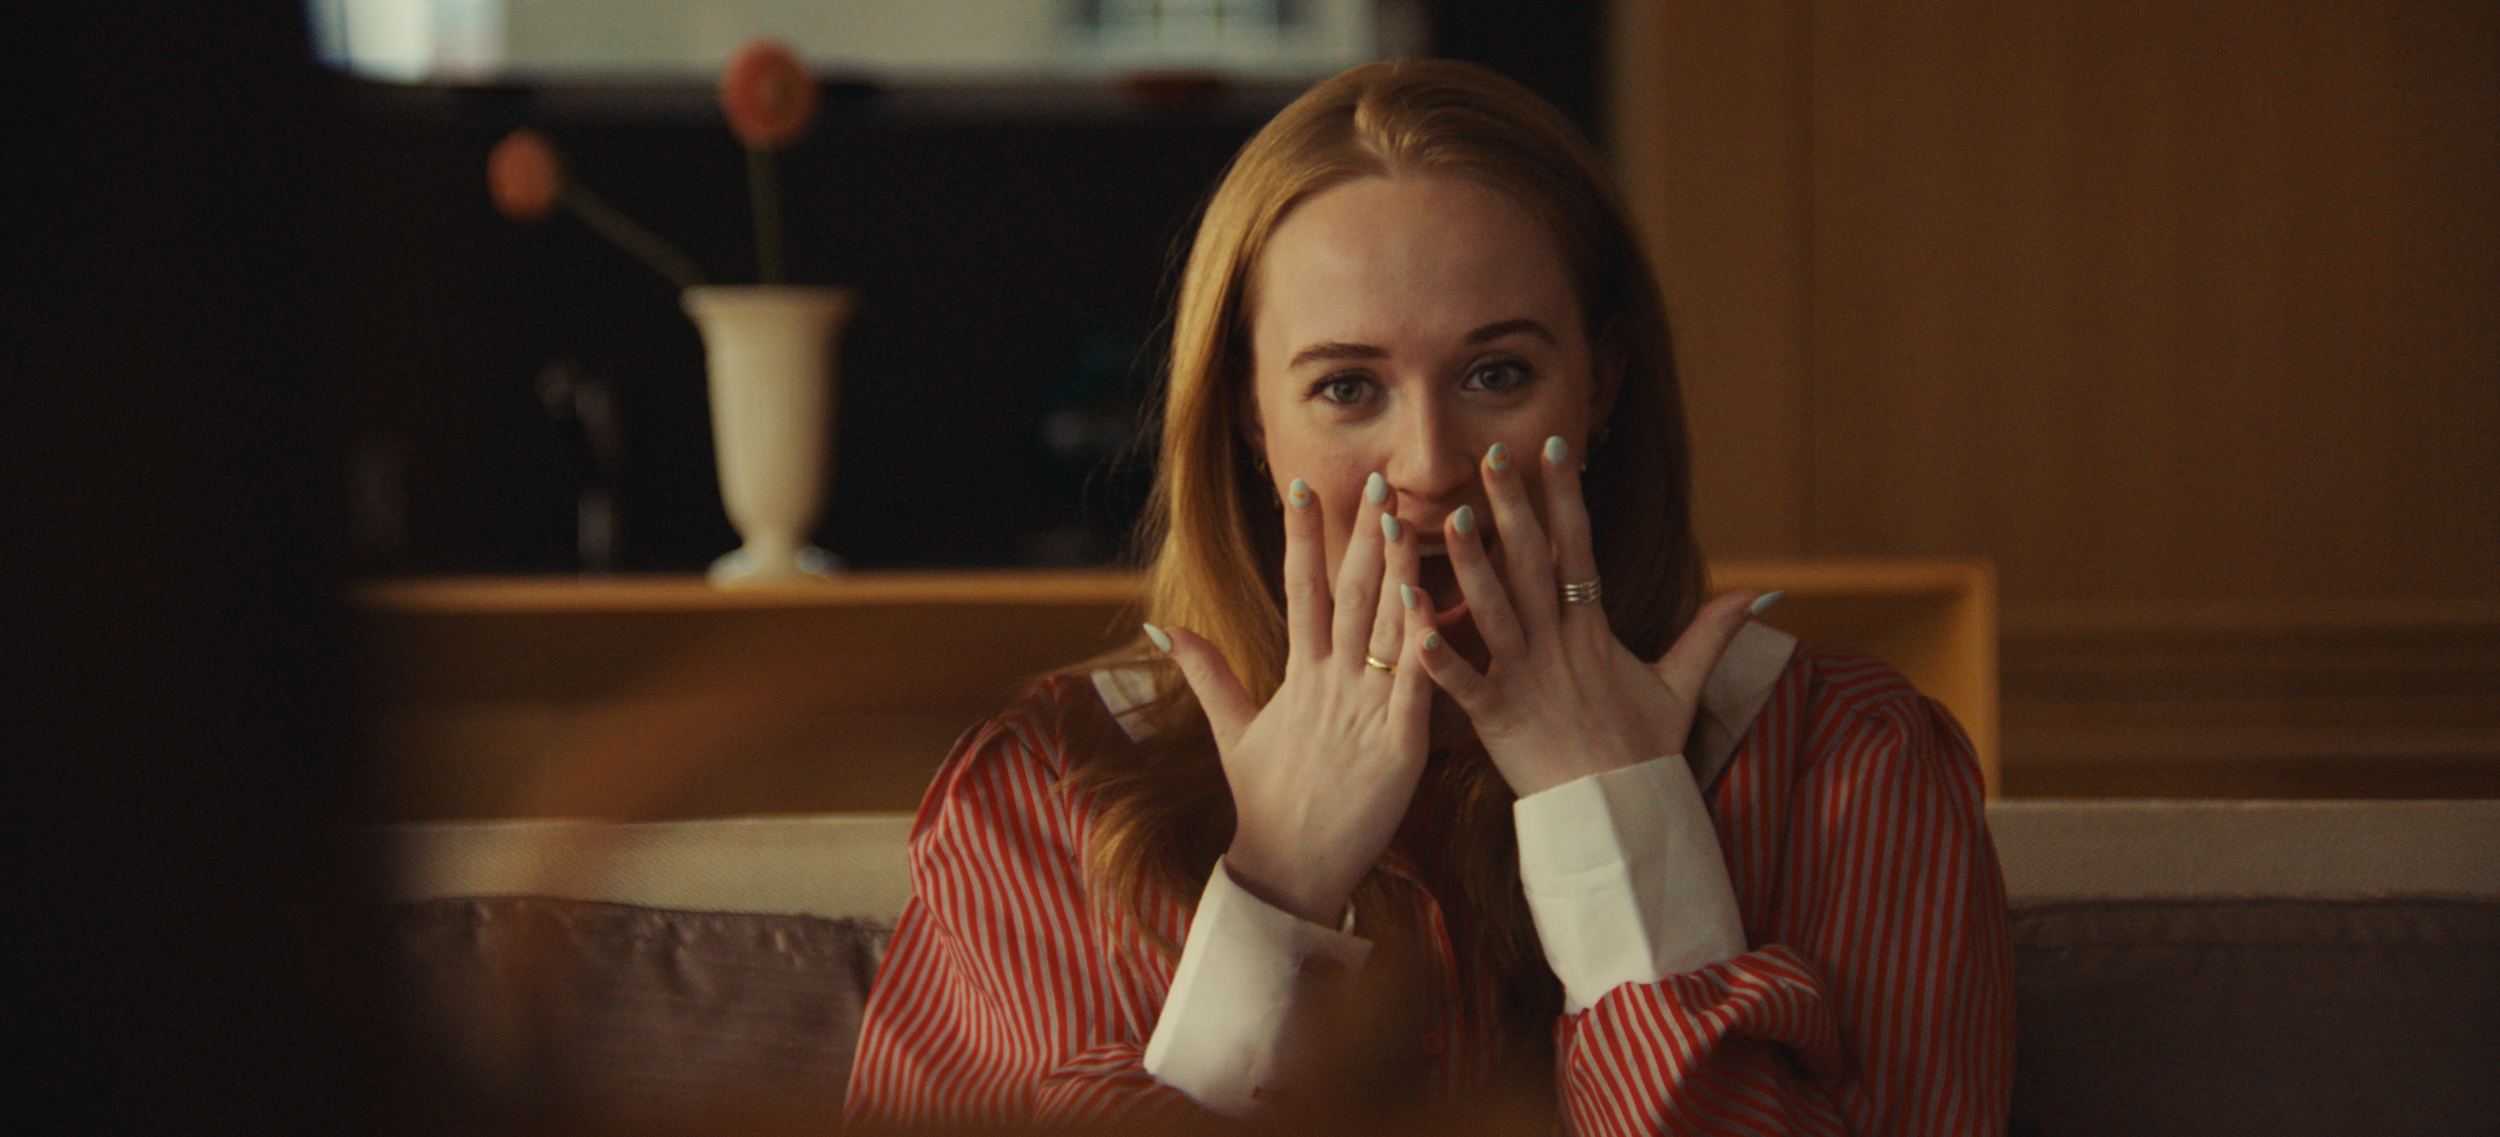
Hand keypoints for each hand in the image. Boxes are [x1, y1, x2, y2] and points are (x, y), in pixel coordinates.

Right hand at [1150, 474, 1438, 925]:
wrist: (1288, 870)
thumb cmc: (1267, 804)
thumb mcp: (1233, 732)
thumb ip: (1207, 674)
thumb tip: (1160, 627)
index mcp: (1298, 677)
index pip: (1299, 592)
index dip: (1301, 539)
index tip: (1301, 488)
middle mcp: (1330, 684)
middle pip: (1348, 596)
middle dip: (1361, 537)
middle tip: (1376, 482)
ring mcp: (1364, 713)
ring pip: (1384, 630)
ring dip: (1396, 572)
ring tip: (1407, 520)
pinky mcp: (1399, 747)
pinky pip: (1415, 686)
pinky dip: (1424, 645)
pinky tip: (1433, 601)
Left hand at [1414, 437, 1764, 797]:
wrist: (1620, 820)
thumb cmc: (1642, 752)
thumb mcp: (1682, 685)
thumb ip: (1711, 632)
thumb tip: (1765, 592)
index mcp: (1594, 631)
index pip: (1581, 548)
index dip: (1565, 497)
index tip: (1553, 447)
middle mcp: (1558, 646)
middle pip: (1534, 566)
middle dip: (1513, 509)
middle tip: (1490, 455)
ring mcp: (1527, 681)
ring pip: (1496, 613)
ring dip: (1473, 566)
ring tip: (1450, 518)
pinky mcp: (1499, 721)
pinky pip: (1465, 684)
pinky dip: (1439, 656)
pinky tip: (1413, 621)